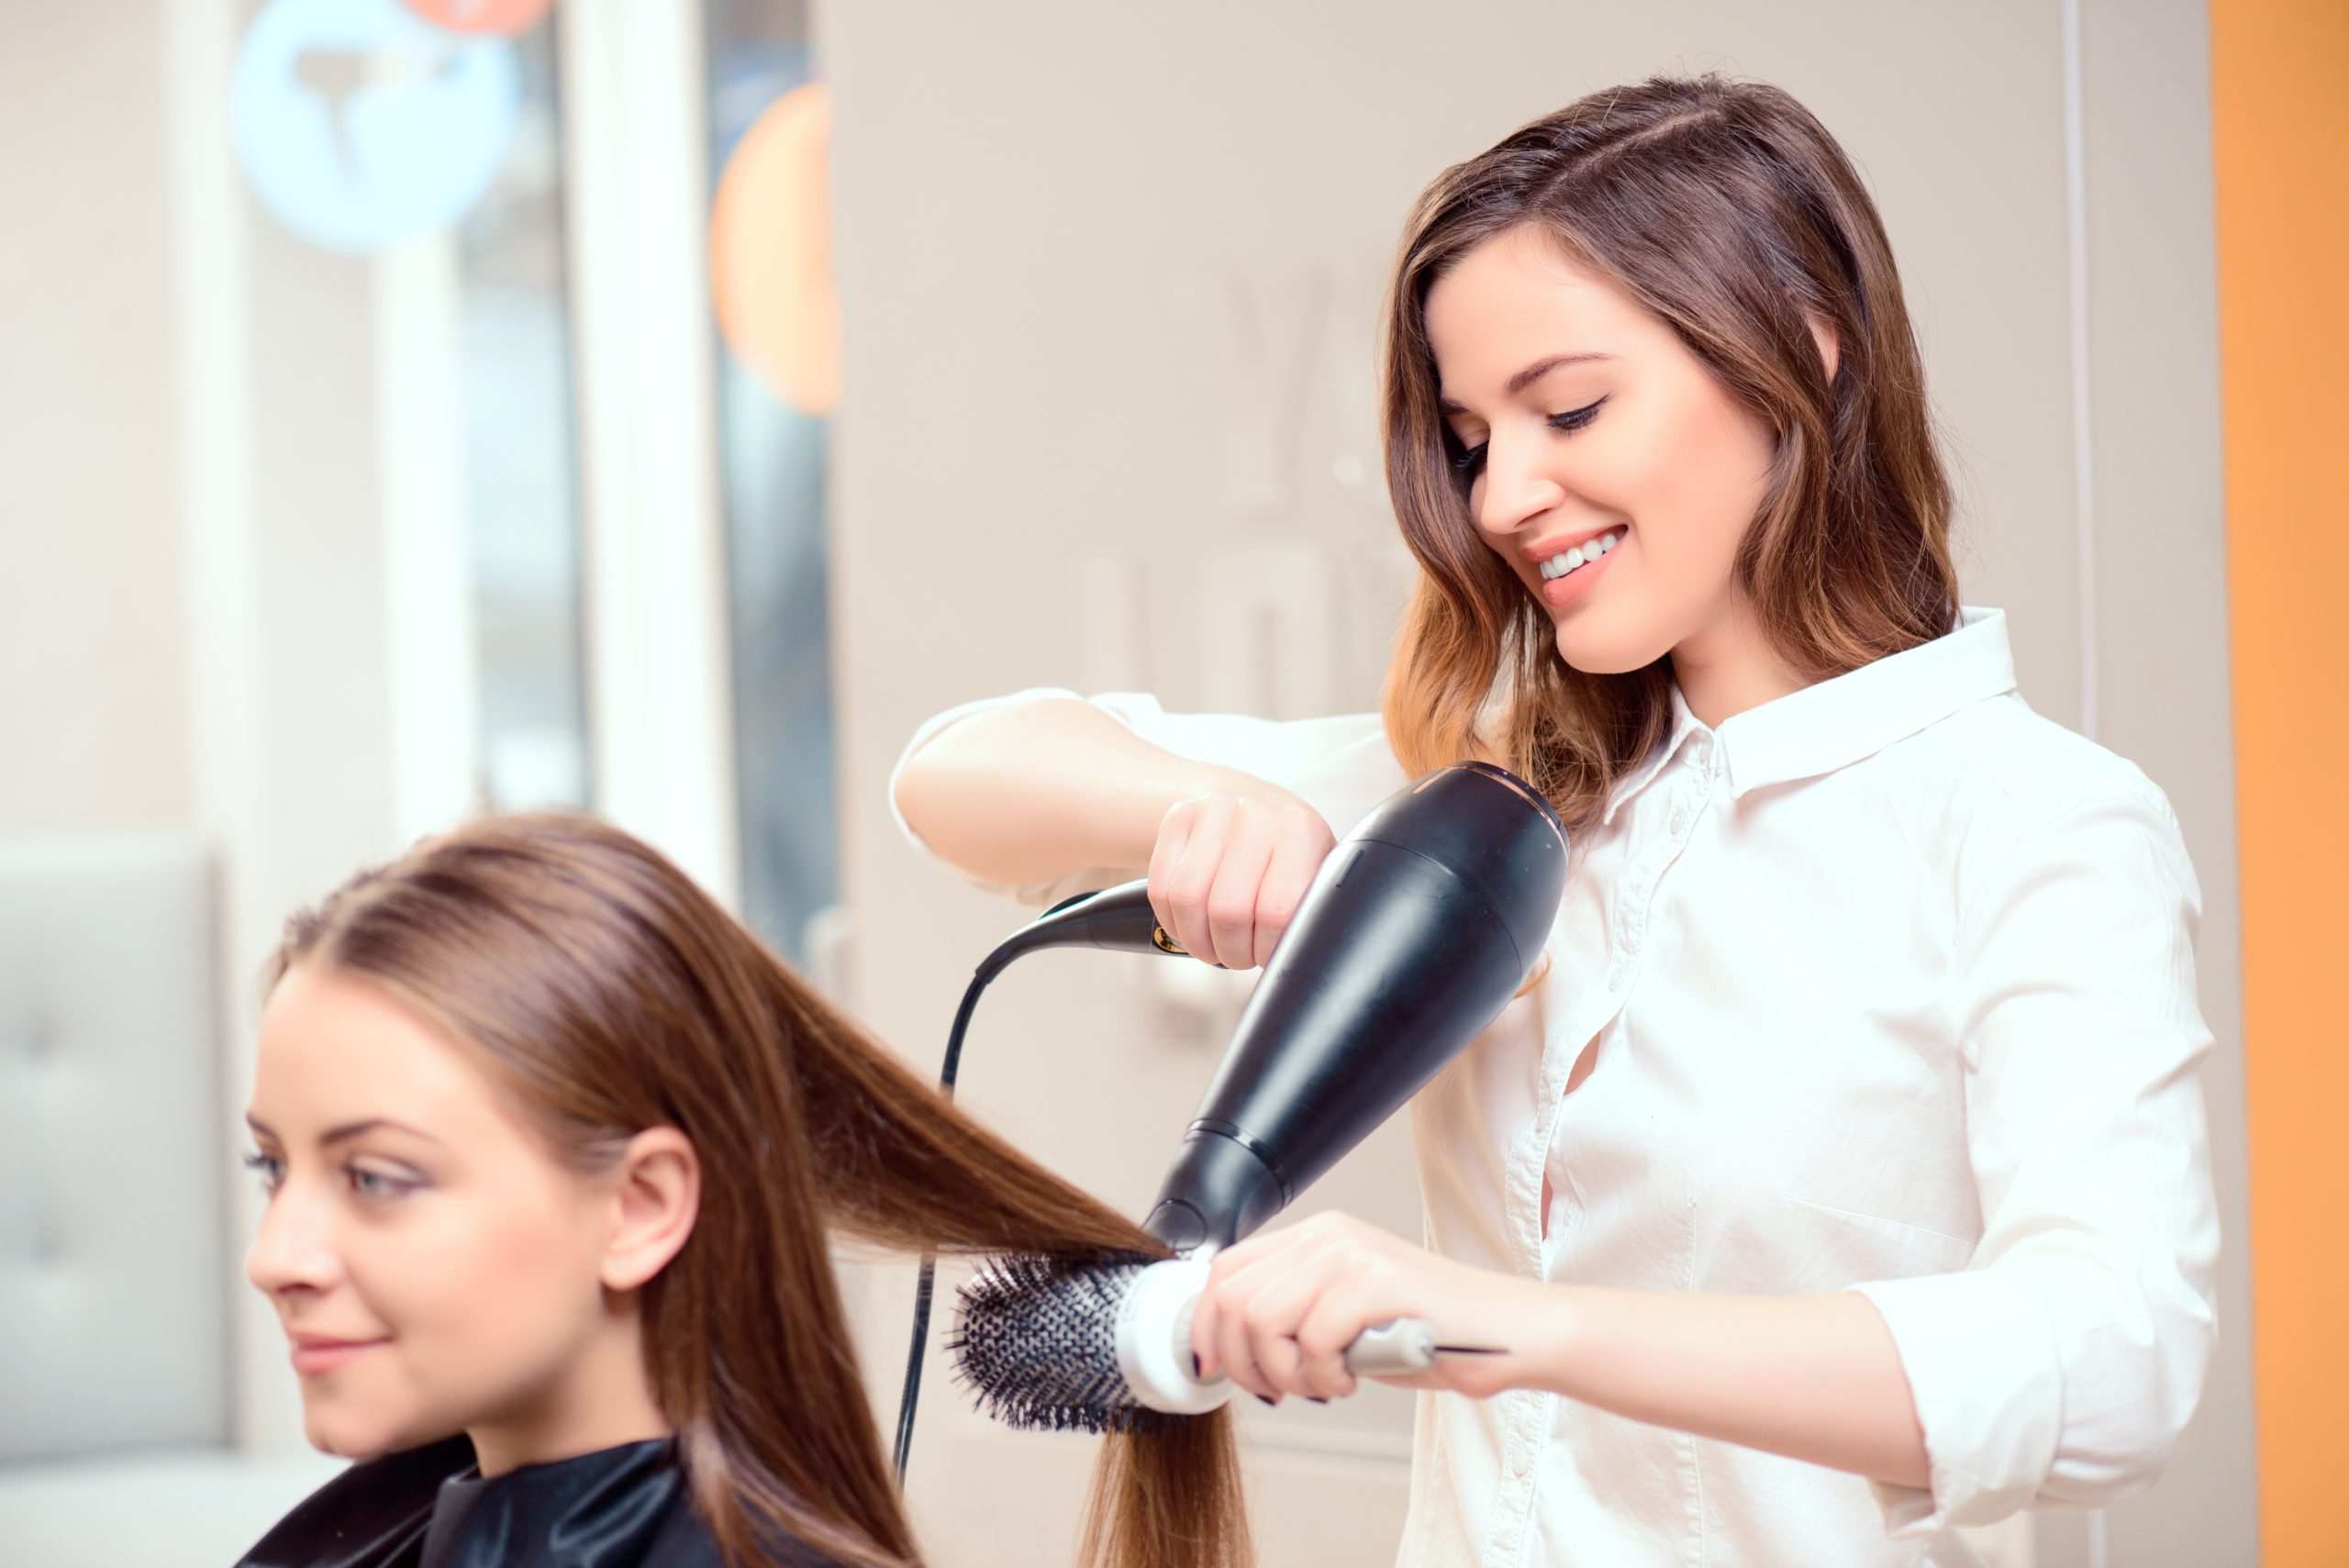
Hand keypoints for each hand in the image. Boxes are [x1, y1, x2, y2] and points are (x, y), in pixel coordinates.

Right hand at [1148, 777, 1336, 969]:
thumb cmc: (1287, 850)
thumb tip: (1291, 954)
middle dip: (1230, 951)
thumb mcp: (1315, 872)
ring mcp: (1213, 811)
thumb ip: (1309, 910)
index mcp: (1300, 833)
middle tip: (1239, 955)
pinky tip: (1190, 925)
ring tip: (1213, 945)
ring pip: (1187, 901)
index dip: (1266, 949)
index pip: (1276, 912)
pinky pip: (1161, 889)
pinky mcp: (1178, 818)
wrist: (1252, 799)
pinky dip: (1172, 921)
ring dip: (1197, 940)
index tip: (1266, 956)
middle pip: (1227, 911)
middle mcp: (1256, 815)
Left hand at [1187, 1212, 1547, 1403]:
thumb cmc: (1426, 1334)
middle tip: (1279, 1389)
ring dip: (1286, 1372)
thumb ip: (1292, 1314)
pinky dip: (1323, 1376)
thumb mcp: (1343, 1316)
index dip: (1206, 1323)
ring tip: (1323, 1384)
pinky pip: (1312, 1339)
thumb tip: (1229, 1347)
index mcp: (1314, 1236)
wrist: (1502, 1334)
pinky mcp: (1375, 1282)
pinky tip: (1351, 1379)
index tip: (1212, 1367)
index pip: (1226, 1268)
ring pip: (1262, 1319)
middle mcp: (1327, 1235)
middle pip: (1233, 1297)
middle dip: (1242, 1361)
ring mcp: (1351, 1254)